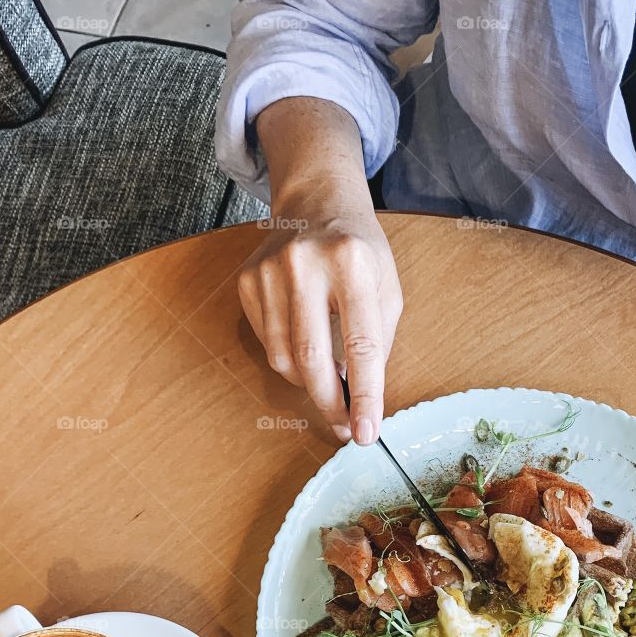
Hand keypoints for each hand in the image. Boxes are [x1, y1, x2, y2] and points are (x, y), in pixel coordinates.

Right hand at [237, 194, 401, 444]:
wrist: (316, 203)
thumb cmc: (360, 253)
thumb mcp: (387, 289)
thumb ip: (376, 342)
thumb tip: (358, 399)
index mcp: (352, 263)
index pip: (361, 344)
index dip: (365, 396)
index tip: (366, 433)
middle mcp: (306, 264)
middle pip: (312, 358)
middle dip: (329, 404)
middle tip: (344, 427)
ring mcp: (270, 271)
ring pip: (284, 358)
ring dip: (309, 384)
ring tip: (330, 384)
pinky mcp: (248, 281)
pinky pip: (268, 343)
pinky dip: (290, 359)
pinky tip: (307, 346)